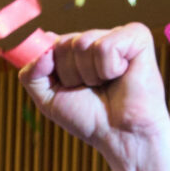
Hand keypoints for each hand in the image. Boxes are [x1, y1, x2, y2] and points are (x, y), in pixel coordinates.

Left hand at [18, 23, 169, 170]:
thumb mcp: (48, 99)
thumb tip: (45, 44)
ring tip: (106, 84)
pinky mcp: (137, 36)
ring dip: (90, 74)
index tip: (68, 87)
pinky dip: (109, 68)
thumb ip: (32, 74)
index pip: (50, 45)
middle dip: (72, 74)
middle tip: (92, 89)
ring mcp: (116, 35)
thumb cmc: (89, 118)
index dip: (53, 70)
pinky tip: (121, 75)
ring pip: (82, 43)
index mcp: (77, 50)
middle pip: (64, 43)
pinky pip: (105, 45)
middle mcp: (96, 39)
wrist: (121, 136)